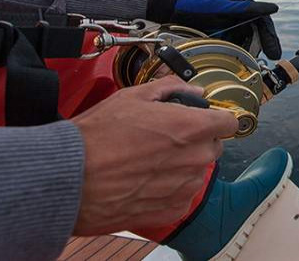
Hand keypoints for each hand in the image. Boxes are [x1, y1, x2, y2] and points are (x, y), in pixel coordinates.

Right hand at [71, 76, 237, 234]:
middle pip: (213, 146)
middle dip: (197, 141)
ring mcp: (185, 186)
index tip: (207, 120)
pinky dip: (170, 189)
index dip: (217, 119)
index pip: (229, 122)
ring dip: (183, 166)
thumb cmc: (96, 138)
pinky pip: (183, 195)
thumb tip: (192, 90)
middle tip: (166, 139)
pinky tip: (145, 181)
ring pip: (198, 171)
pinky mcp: (172, 208)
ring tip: (148, 161)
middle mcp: (195, 158)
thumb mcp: (132, 97)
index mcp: (190, 128)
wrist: (69, 178)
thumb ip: (171, 89)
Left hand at [147, 0, 281, 59]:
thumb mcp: (223, 7)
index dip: (271, 39)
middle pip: (256, 37)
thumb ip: (247, 8)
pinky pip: (231, 51)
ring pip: (244, 46)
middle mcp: (237, 21)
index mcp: (241, 10)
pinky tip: (235, 65)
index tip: (274, 53)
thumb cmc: (196, 5)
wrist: (170, 11)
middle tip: (263, 63)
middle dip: (261, 50)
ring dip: (249, 56)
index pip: (263, 24)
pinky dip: (235, 58)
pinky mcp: (217, 41)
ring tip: (250, 66)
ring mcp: (227, 31)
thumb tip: (273, 8)